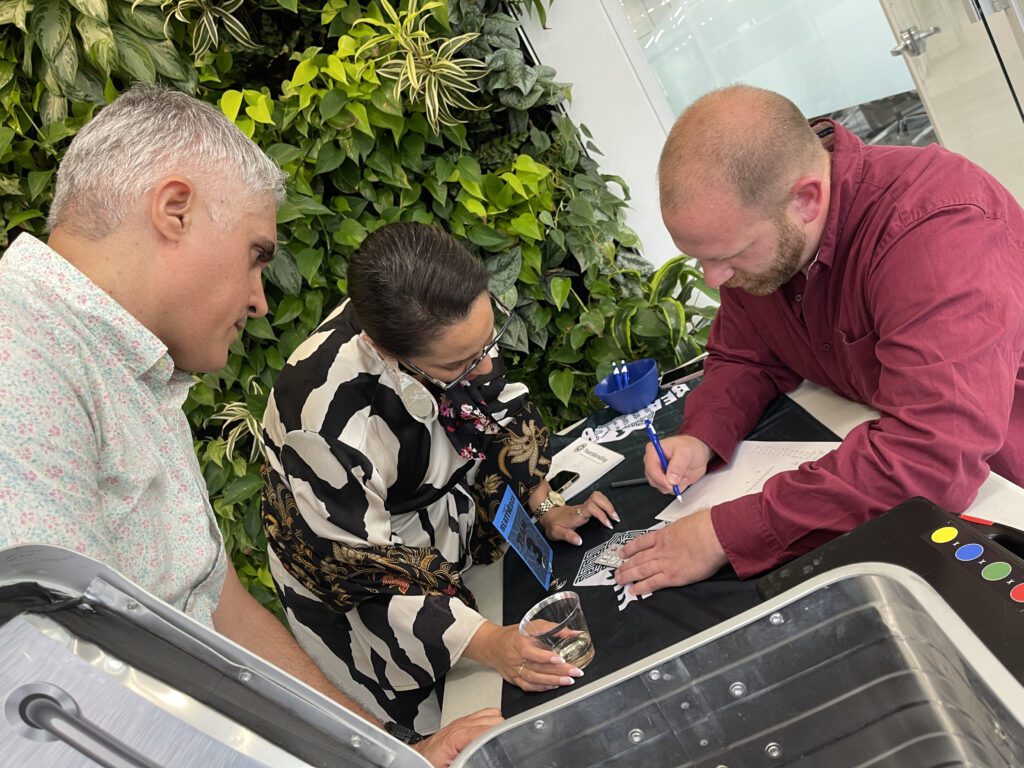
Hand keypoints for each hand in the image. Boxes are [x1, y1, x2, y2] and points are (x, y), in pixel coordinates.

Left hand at [414, 708, 503, 767]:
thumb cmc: (429, 762)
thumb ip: (468, 762)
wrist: (418, 757)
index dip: (500, 736)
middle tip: (501, 746)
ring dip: (497, 726)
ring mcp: (463, 720)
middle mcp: (461, 724)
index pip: (488, 728)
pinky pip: (485, 714)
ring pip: (492, 713)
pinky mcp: (463, 721)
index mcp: (458, 736)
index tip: (507, 743)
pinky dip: (491, 722)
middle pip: (494, 718)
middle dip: (500, 732)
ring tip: (497, 740)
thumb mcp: (451, 766)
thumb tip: (482, 760)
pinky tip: (489, 734)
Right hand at [467, 622, 583, 691]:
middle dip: (558, 671)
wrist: (493, 645)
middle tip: (574, 672)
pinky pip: (528, 686)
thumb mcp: (532, 625)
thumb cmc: (515, 634)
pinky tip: (553, 686)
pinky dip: (541, 687)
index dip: (545, 657)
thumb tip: (575, 633)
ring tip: (568, 681)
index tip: (560, 659)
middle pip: (537, 668)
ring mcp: (514, 670)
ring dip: (552, 681)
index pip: (531, 652)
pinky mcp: (514, 679)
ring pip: (533, 679)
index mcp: (519, 643)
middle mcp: (516, 658)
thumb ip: (553, 629)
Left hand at [541, 491, 618, 544]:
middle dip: (609, 507)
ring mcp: (584, 505)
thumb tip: (579, 541)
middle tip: (615, 518)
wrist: (549, 515)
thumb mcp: (557, 533)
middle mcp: (581, 508)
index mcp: (576, 514)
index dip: (601, 514)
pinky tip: (609, 512)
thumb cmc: (554, 524)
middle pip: (598, 498)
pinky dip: (606, 504)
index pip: (591, 508)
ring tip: (614, 515)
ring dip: (608, 505)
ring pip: (599, 497)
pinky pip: (598, 499)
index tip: (608, 523)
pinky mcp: (587, 505)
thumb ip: (568, 536)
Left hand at [614, 508, 726, 593]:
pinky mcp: (673, 576)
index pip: (641, 542)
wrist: (713, 535)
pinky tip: (633, 589)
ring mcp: (665, 563)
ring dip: (628, 575)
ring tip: (619, 580)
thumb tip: (687, 528)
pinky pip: (652, 583)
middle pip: (638, 558)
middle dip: (625, 565)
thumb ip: (682, 528)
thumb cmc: (706, 525)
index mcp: (664, 534)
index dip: (630, 548)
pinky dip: (641, 587)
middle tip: (616, 571)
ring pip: (640, 570)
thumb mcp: (688, 521)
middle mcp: (661, 549)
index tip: (622, 552)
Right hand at [644, 435, 712, 494]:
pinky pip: (668, 490)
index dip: (660, 478)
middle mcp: (653, 463)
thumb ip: (678, 465)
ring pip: (661, 487)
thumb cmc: (690, 447)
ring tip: (684, 474)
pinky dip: (678, 487)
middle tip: (680, 479)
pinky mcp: (664, 480)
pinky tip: (683, 478)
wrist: (698, 452)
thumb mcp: (686, 453)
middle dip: (668, 484)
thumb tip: (670, 478)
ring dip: (674, 485)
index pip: (651, 468)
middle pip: (653, 480)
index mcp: (654, 451)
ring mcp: (658, 473)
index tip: (671, 484)